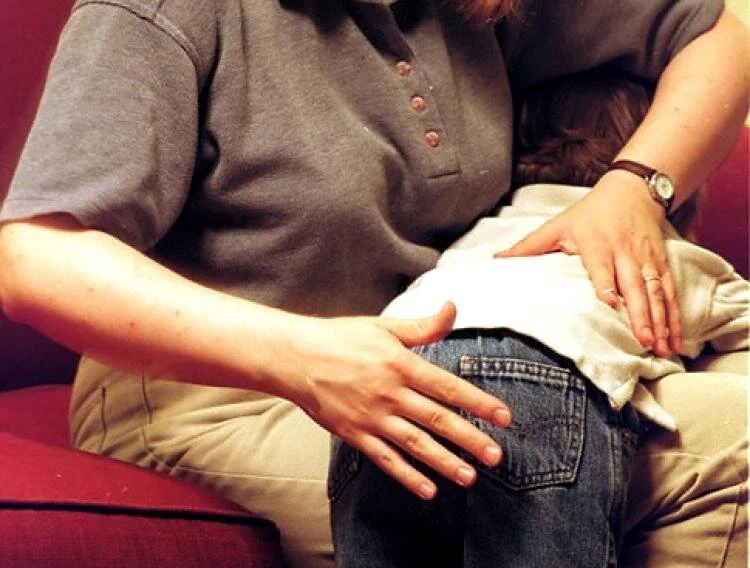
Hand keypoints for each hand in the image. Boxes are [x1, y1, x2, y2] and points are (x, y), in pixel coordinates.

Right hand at [285, 303, 511, 499]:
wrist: (295, 357)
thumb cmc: (341, 338)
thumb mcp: (383, 327)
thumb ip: (422, 326)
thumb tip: (453, 308)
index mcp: (400, 364)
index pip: (448, 386)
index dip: (479, 402)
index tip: (504, 417)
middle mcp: (389, 393)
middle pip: (437, 420)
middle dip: (469, 439)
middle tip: (496, 456)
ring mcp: (371, 417)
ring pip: (415, 444)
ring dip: (444, 462)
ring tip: (469, 478)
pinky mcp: (355, 434)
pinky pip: (385, 459)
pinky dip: (407, 476)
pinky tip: (427, 490)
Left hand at [495, 173, 681, 356]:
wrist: (631, 191)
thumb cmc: (588, 213)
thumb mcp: (556, 226)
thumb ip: (528, 247)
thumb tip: (496, 259)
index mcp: (597, 245)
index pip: (602, 268)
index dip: (606, 285)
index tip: (609, 303)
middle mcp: (625, 254)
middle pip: (634, 286)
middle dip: (641, 314)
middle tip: (644, 341)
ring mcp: (646, 260)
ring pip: (656, 293)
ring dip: (661, 322)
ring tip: (662, 349)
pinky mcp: (661, 264)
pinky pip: (670, 293)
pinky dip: (675, 317)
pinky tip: (676, 340)